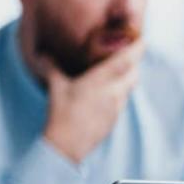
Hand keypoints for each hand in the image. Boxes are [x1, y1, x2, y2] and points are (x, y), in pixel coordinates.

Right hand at [42, 40, 141, 163]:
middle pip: (134, 72)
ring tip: (119, 70)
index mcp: (100, 81)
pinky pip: (122, 100)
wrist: (68, 145)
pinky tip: (108, 92)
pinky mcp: (114, 118)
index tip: (141, 38)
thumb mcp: (56, 87)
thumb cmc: (61, 113)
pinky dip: (120, 91)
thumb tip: (43, 54)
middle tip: (129, 52)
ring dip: (128, 76)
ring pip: (130, 86)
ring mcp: (115, 107)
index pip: (126, 60)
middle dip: (135, 61)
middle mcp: (113, 92)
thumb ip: (52, 68)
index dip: (136, 48)